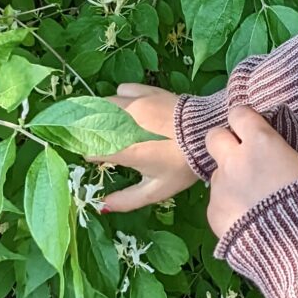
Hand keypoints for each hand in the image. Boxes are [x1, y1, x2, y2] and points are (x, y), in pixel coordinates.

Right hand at [93, 81, 200, 213]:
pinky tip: (127, 110)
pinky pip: (121, 91)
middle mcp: (124, 122)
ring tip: (111, 127)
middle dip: (89, 134)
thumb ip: (127, 200)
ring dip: (101, 116)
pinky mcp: (145, 91)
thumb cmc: (182, 166)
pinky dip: (119, 100)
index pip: (89, 149)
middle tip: (101, 143)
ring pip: (102, 105)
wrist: (208, 134)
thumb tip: (102, 206)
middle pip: (89, 123)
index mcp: (125, 149)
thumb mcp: (157, 189)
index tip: (97, 161)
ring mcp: (134, 103)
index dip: (90, 156)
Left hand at [205, 104, 297, 240]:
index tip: (250, 128)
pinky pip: (218, 203)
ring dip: (231, 182)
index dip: (244, 121)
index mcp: (260, 142)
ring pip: (218, 174)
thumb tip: (271, 156)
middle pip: (214, 137)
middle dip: (224, 144)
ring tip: (253, 203)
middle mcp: (234, 159)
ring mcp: (220, 186)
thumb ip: (277, 155)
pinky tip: (247, 223)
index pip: (238, 114)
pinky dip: (230, 209)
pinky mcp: (213, 212)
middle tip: (240, 158)